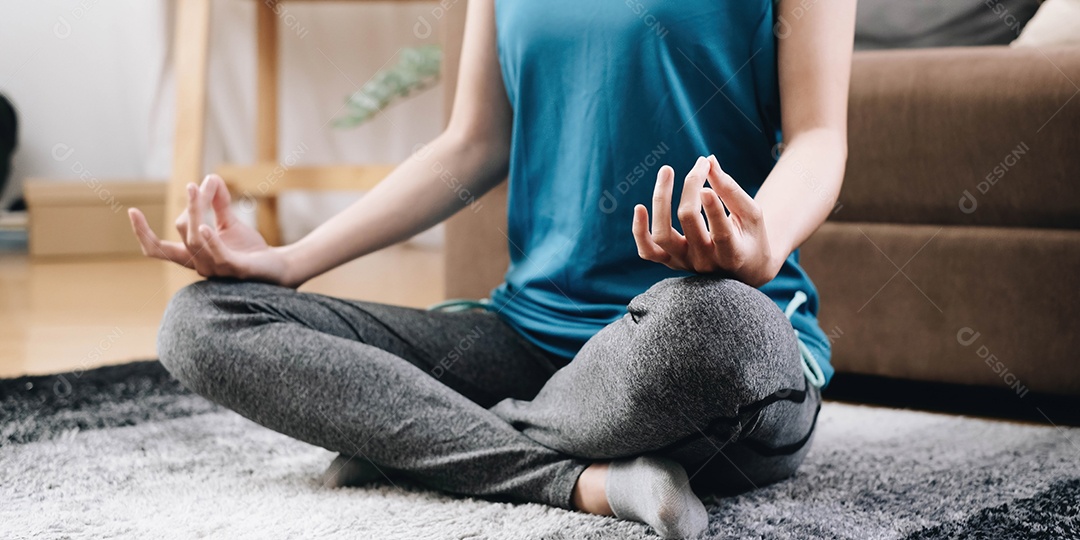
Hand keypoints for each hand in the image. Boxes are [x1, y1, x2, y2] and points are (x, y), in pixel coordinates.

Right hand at [128, 175, 294, 285]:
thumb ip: (218, 202)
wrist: (278, 266)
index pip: (159, 250)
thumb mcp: (230, 222)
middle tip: (193, 186)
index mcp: (193, 256)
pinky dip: (210, 241)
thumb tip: (209, 177)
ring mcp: (217, 269)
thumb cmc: (249, 249)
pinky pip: (219, 256)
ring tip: (198, 191)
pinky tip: (205, 226)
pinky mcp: (236, 270)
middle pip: (182, 235)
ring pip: (196, 242)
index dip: (143, 233)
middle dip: (187, 209)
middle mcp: (201, 265)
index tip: (131, 210)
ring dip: (196, 214)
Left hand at [632, 155, 779, 286]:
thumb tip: (708, 160)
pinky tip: (639, 207)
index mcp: (733, 253)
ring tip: (667, 171)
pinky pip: (647, 251)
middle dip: (691, 187)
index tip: (707, 186)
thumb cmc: (751, 237)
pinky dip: (639, 231)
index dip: (713, 209)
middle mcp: (706, 261)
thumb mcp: (751, 215)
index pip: (721, 233)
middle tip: (700, 165)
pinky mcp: (671, 262)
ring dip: (661, 200)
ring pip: (663, 235)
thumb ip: (730, 190)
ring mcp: (685, 263)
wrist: (743, 270)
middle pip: (689, 221)